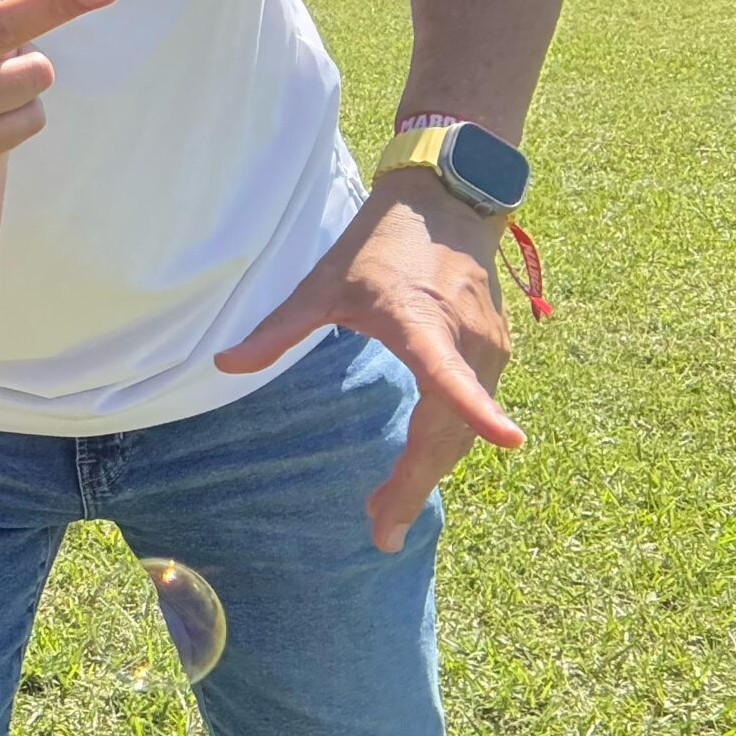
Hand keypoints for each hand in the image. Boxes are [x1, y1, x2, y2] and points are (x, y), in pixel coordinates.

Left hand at [216, 174, 523, 550]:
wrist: (445, 203)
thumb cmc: (379, 243)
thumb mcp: (322, 284)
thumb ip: (278, 330)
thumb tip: (224, 365)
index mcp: (420, 322)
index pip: (448, 372)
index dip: (475, 407)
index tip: (510, 441)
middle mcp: (466, 340)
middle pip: (450, 428)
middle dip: (416, 484)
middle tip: (381, 531)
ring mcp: (488, 348)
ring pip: (463, 426)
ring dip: (430, 471)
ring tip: (389, 512)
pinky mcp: (496, 351)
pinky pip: (471, 411)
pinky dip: (448, 444)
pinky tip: (417, 467)